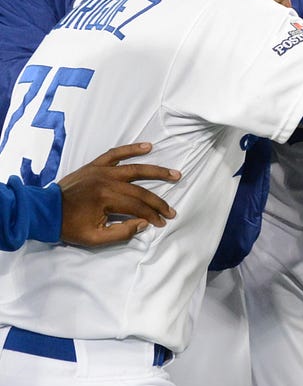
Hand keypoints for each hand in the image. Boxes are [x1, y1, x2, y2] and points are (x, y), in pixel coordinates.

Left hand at [58, 142, 178, 247]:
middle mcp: (107, 181)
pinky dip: (131, 149)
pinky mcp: (95, 165)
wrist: (44, 211)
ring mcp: (101, 170)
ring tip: (175, 174)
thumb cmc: (68, 226)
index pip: (138, 207)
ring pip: (135, 168)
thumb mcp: (94, 238)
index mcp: (106, 198)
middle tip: (172, 210)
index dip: (152, 215)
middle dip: (158, 202)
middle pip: (140, 190)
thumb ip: (121, 232)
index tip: (162, 223)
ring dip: (157, 172)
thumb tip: (144, 223)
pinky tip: (148, 146)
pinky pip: (116, 153)